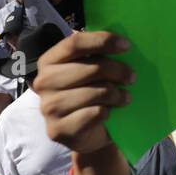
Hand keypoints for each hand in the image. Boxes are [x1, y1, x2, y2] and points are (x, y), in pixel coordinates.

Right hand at [32, 30, 134, 154]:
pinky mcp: (58, 129)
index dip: (103, 41)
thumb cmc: (91, 95)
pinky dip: (108, 111)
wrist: (87, 134)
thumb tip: (121, 42)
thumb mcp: (91, 71)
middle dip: (117, 70)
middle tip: (132, 77)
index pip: (74, 43)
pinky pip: (94, 114)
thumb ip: (97, 55)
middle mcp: (43, 82)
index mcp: (49, 61)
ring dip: (117, 94)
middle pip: (91, 67)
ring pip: (95, 92)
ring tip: (125, 97)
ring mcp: (48, 107)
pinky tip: (110, 112)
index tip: (127, 45)